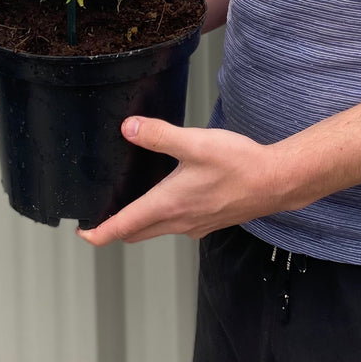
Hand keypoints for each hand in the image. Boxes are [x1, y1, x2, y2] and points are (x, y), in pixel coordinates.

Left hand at [76, 119, 287, 245]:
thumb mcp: (195, 143)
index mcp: (169, 204)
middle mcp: (179, 221)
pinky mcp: (210, 222)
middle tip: (100, 219)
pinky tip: (170, 198)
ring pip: (157, 230)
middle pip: (137, 233)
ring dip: (140, 223)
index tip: (83, 233)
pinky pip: (177, 226)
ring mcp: (196, 225)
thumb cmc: (239, 164)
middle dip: (116, 229)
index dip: (99, 233)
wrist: (277, 181)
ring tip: (130, 206)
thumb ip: (159, 135)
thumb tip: (128, 128)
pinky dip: (163, 218)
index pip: (124, 226)